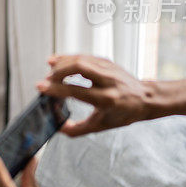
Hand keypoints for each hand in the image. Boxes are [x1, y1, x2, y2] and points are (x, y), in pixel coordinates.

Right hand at [37, 54, 153, 136]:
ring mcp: (108, 68)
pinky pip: (84, 56)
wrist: (144, 98)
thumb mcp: (100, 125)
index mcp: (107, 99)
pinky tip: (58, 62)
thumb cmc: (123, 113)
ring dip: (62, 63)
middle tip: (47, 79)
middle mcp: (108, 81)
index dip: (56, 88)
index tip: (40, 87)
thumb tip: (58, 127)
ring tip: (49, 69)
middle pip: (79, 67)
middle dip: (58, 71)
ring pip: (80, 59)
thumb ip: (77, 129)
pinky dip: (69, 58)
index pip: (76, 91)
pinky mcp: (106, 61)